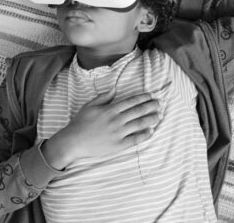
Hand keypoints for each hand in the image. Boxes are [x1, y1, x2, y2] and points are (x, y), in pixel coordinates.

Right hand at [42, 89, 161, 169]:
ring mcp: (118, 133)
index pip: (131, 101)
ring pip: (139, 124)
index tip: (151, 96)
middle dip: (151, 106)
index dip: (143, 98)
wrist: (73, 141)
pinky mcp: (118, 145)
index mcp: (110, 109)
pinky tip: (150, 131)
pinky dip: (144, 135)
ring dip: (151, 119)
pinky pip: (135, 139)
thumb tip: (114, 88)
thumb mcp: (89, 106)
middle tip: (160, 104)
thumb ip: (103, 97)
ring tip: (159, 116)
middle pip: (138, 111)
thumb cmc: (80, 123)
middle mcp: (116, 120)